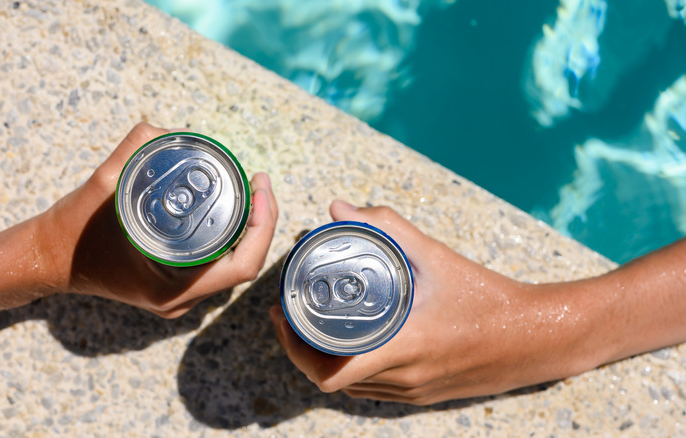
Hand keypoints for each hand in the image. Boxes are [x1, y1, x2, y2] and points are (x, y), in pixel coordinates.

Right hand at [37, 123, 278, 317]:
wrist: (47, 259)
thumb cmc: (72, 231)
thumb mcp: (102, 184)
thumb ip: (137, 149)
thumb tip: (175, 130)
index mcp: (171, 287)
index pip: (242, 265)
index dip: (263, 225)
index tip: (261, 186)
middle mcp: (180, 299)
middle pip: (243, 263)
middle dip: (261, 221)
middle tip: (258, 182)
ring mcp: (178, 297)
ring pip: (232, 265)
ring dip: (248, 229)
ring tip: (249, 190)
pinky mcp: (174, 287)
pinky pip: (215, 265)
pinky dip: (228, 237)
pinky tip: (228, 208)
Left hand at [270, 200, 602, 404]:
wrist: (537, 338)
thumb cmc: (489, 298)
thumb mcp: (437, 258)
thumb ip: (387, 228)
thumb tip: (339, 208)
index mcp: (403, 349)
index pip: (330, 372)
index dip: (294, 349)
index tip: (282, 315)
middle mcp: (404, 380)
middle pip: (331, 379)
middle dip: (301, 350)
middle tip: (290, 314)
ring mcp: (413, 392)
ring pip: (350, 387)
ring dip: (325, 359)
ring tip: (313, 324)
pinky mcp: (422, 396)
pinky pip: (373, 390)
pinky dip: (353, 368)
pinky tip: (351, 340)